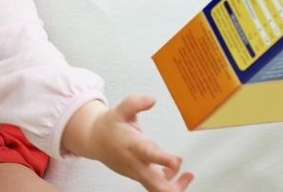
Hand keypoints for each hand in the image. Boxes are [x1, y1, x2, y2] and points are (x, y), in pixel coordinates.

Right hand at [72, 96, 193, 191]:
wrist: (94, 140)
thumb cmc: (109, 126)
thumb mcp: (120, 110)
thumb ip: (135, 103)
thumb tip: (151, 99)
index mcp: (132, 146)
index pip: (148, 154)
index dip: (163, 159)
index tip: (176, 161)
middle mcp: (136, 163)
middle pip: (155, 184)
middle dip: (173, 187)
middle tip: (188, 176)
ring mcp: (138, 173)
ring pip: (157, 189)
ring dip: (175, 187)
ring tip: (188, 175)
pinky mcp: (140, 177)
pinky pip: (156, 186)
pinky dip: (170, 182)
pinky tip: (176, 170)